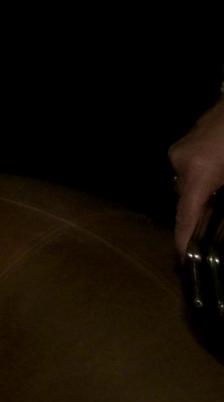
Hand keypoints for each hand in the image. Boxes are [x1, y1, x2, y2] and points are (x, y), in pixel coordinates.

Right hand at [170, 96, 223, 254]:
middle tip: (210, 236)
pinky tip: (220, 184)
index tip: (183, 260)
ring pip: (191, 186)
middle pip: (186, 201)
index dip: (184, 240)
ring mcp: (182, 149)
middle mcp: (182, 161)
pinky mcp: (187, 142)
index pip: (186, 214)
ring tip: (216, 211)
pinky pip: (194, 172)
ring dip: (204, 199)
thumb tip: (216, 223)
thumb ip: (223, 204)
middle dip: (199, 219)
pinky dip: (206, 184)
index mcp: (199, 170)